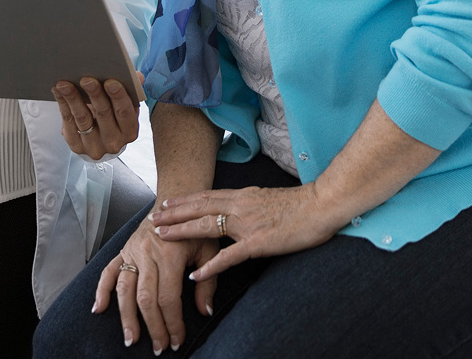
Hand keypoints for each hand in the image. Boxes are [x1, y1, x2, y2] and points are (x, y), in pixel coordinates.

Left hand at [52, 73, 142, 160]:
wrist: (100, 139)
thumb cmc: (114, 116)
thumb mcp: (126, 105)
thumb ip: (131, 89)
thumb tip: (136, 76)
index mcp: (130, 131)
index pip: (125, 113)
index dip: (118, 96)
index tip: (110, 81)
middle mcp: (114, 142)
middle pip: (103, 115)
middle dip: (95, 95)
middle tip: (86, 79)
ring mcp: (94, 146)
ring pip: (83, 119)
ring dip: (73, 98)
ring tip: (65, 83)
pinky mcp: (76, 145)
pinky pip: (68, 122)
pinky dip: (62, 104)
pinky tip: (58, 91)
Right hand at [93, 213, 218, 353]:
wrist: (175, 200)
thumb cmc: (195, 227)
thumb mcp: (209, 250)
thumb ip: (207, 281)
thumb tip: (203, 311)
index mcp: (170, 254)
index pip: (168, 297)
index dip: (172, 322)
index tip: (177, 340)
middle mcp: (148, 253)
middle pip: (145, 297)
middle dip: (152, 326)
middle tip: (158, 348)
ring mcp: (133, 251)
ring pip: (125, 288)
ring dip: (126, 317)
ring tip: (131, 340)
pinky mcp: (124, 250)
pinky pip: (108, 270)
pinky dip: (101, 290)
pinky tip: (99, 309)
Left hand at [149, 183, 339, 281]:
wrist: (320, 206)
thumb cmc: (298, 205)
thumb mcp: (266, 197)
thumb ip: (248, 204)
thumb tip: (236, 208)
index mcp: (242, 195)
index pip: (205, 196)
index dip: (183, 200)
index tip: (164, 204)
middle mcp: (239, 205)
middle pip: (198, 208)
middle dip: (173, 214)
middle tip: (152, 219)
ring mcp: (247, 224)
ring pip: (206, 226)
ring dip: (182, 232)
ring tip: (162, 238)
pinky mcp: (258, 242)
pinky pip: (229, 256)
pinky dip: (211, 266)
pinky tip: (197, 274)